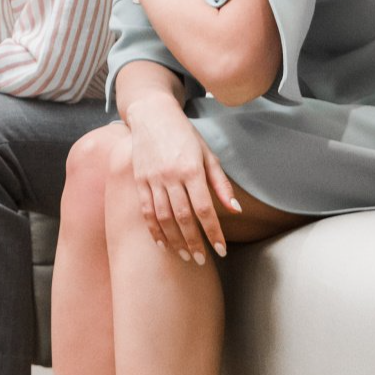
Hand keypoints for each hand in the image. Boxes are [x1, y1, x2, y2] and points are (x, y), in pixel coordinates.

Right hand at [122, 96, 242, 261]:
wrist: (151, 114)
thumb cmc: (184, 134)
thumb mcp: (208, 154)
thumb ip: (221, 183)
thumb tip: (235, 210)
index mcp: (192, 169)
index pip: (204, 209)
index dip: (213, 233)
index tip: (221, 250)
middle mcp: (171, 175)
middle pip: (183, 218)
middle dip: (193, 243)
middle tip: (201, 260)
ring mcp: (153, 177)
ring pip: (163, 217)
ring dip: (174, 240)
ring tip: (184, 255)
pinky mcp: (139, 179)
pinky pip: (145, 209)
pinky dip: (153, 229)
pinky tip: (161, 243)